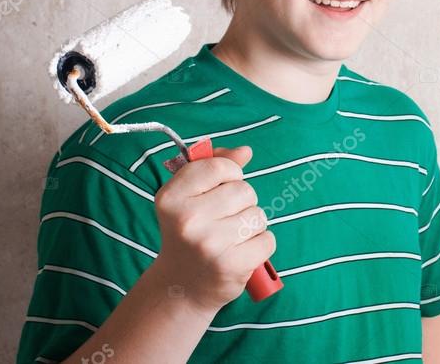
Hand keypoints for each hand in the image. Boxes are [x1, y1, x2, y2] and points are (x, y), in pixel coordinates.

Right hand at [151, 145, 275, 312]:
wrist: (181, 287)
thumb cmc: (190, 233)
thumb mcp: (190, 197)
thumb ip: (216, 167)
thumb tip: (245, 151)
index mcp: (171, 197)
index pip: (220, 166)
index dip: (229, 175)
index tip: (219, 190)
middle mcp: (187, 220)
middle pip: (245, 190)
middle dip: (242, 203)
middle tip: (221, 222)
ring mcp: (209, 244)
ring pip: (258, 215)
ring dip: (251, 226)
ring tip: (229, 239)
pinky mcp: (231, 265)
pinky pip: (267, 239)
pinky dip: (260, 246)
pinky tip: (239, 254)